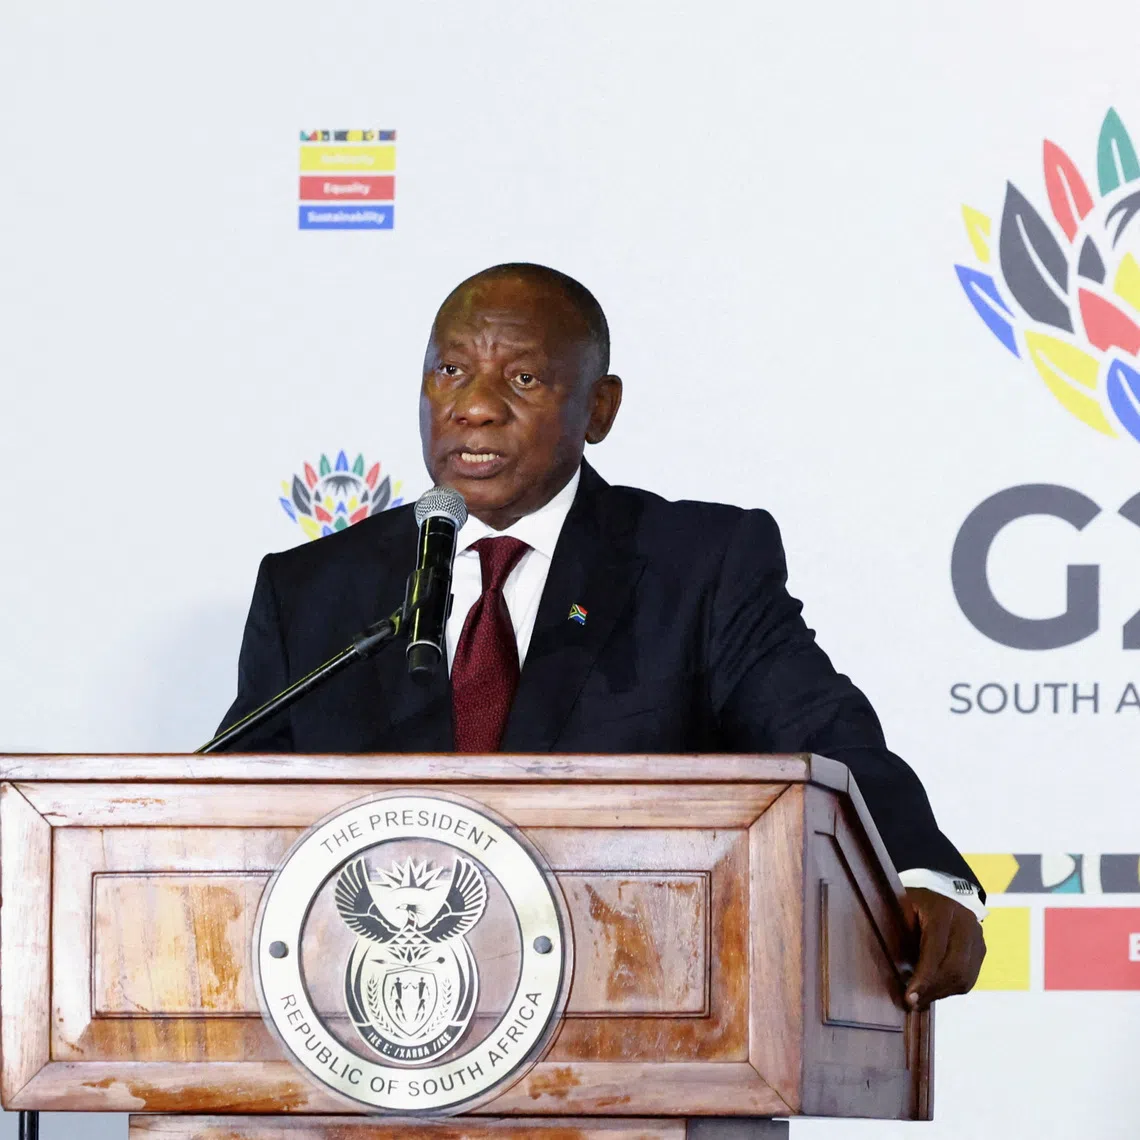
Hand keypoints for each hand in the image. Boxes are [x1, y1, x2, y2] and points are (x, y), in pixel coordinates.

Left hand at [904, 887, 985, 1008]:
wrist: (941, 888)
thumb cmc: (914, 900)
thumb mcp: (901, 907)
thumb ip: (898, 932)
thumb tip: (894, 971)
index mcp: (943, 910)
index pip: (936, 950)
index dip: (924, 977)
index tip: (909, 997)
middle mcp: (965, 923)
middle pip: (955, 968)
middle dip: (933, 990)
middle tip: (913, 1003)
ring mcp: (977, 936)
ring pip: (965, 977)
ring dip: (941, 993)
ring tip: (921, 999)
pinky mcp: (981, 949)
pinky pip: (969, 977)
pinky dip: (950, 988)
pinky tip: (934, 990)